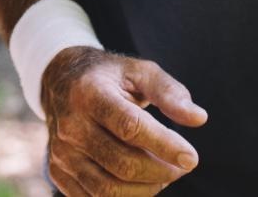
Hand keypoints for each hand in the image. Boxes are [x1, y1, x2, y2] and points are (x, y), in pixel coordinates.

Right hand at [41, 46, 206, 196]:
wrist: (61, 82)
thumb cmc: (110, 77)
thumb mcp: (140, 72)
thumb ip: (170, 93)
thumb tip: (199, 119)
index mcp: (90, 92)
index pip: (130, 127)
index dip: (164, 145)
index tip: (192, 158)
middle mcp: (70, 124)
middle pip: (123, 164)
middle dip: (162, 171)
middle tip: (182, 165)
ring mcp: (60, 152)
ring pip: (108, 190)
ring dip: (147, 189)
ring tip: (164, 174)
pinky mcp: (57, 172)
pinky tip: (142, 182)